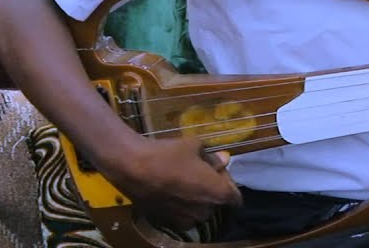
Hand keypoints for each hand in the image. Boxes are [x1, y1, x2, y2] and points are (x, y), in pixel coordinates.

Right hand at [99, 134, 242, 230]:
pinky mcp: (168, 222)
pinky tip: (171, 192)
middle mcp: (205, 210)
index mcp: (217, 192)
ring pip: (200, 210)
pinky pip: (183, 216)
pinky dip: (182, 207)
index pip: (236, 197)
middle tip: (199, 172)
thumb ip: (212, 157)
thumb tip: (225, 159)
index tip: (219, 173)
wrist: (133, 167)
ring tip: (184, 181)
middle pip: (217, 202)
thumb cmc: (168, 154)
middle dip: (212, 189)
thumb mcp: (195, 147)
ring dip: (197, 199)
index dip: (229, 183)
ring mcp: (186, 219)